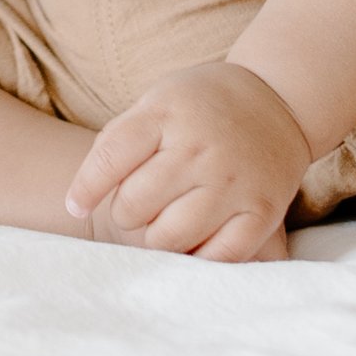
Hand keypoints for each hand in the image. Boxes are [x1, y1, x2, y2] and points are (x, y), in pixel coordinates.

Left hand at [64, 58, 309, 262]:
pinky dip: (198, 256)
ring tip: (164, 223)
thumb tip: (81, 199)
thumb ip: (119, 142)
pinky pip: (218, 256)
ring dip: (157, 238)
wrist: (278, 99)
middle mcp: (199, 149)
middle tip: (141, 204)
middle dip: (127, 211)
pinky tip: (194, 242)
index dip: (85, 189)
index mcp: (166, 114)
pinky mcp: (261, 211)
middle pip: (135, 205)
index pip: (109, 159)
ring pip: (170, 237)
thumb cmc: (201, 106)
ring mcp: (232, 181)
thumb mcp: (156, 101)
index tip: (76, 206)